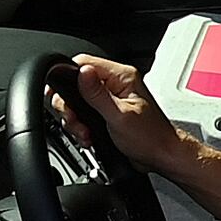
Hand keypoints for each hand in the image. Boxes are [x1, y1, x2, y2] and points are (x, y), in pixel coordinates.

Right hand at [67, 56, 196, 177]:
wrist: (161, 157)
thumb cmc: (151, 138)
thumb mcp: (120, 116)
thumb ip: (98, 94)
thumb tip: (82, 72)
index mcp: (122, 77)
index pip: (85, 62)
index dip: (67, 76)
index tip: (59, 94)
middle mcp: (116, 85)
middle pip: (76, 83)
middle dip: (69, 105)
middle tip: (75, 120)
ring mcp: (110, 99)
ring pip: (77, 101)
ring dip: (75, 119)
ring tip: (85, 132)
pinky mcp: (106, 113)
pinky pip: (84, 114)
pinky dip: (81, 126)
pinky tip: (88, 136)